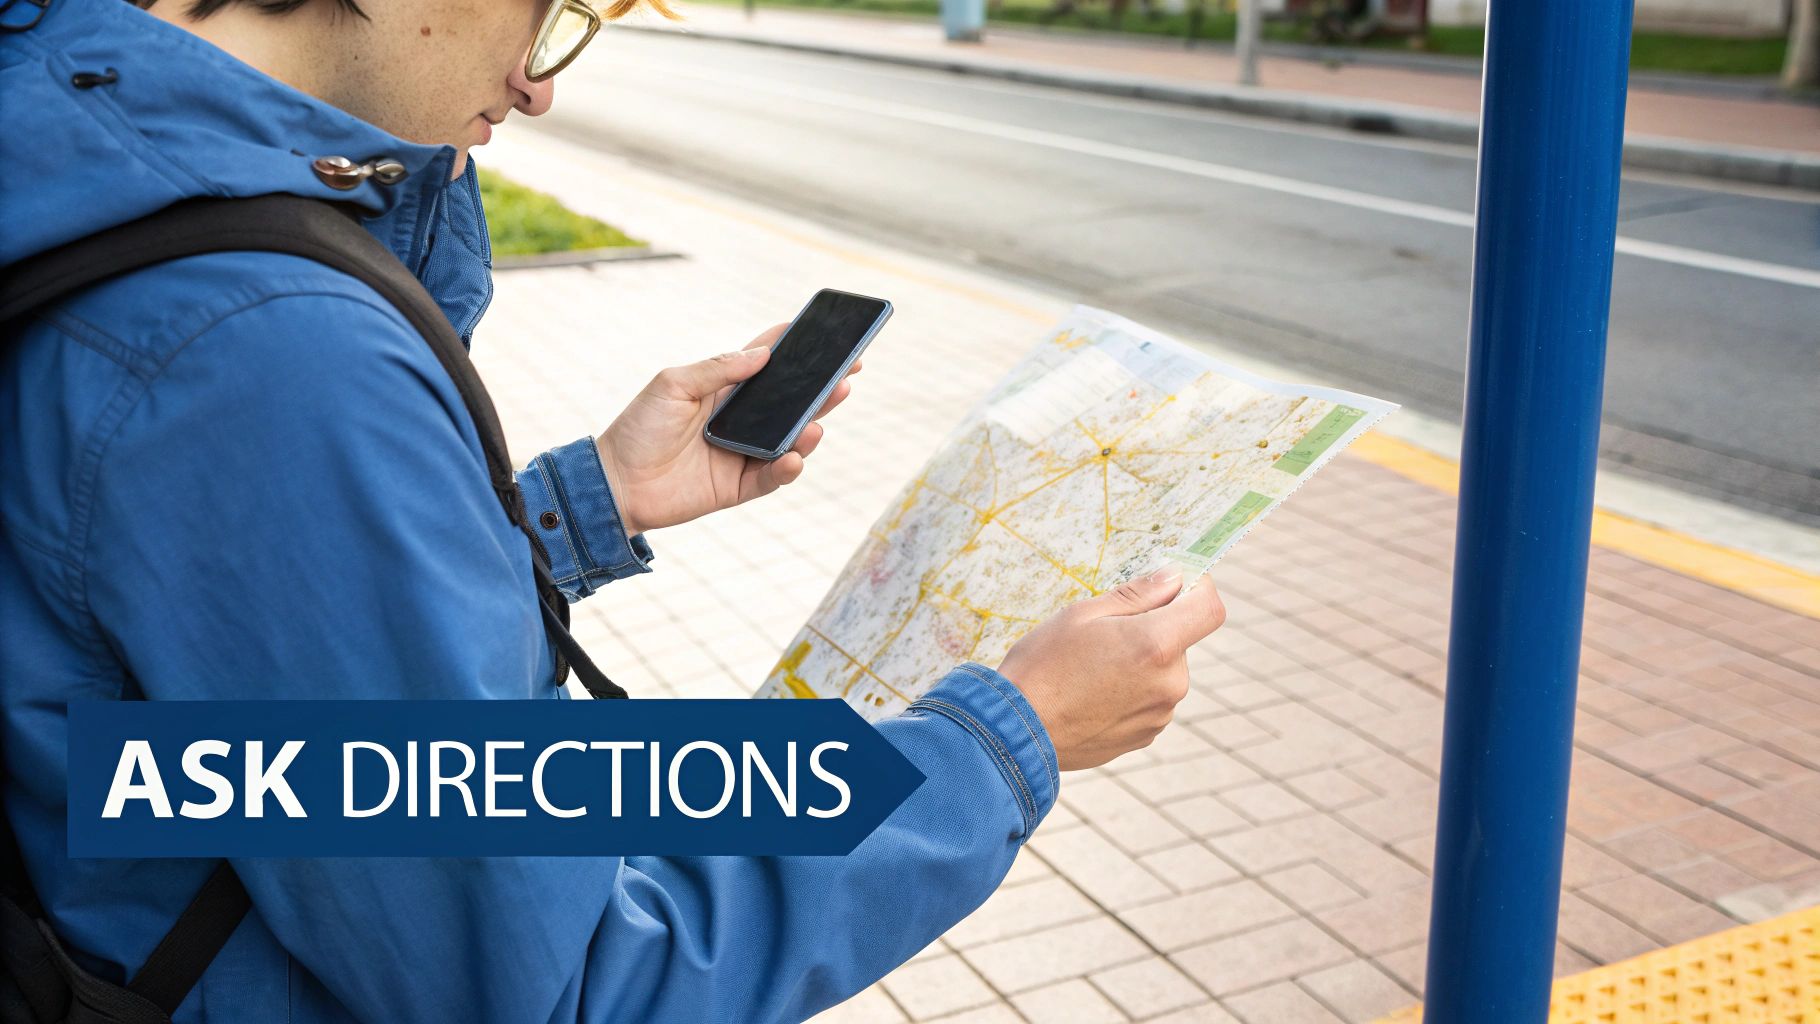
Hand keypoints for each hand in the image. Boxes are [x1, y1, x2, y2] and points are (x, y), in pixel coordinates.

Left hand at [595, 325, 859, 536]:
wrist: (614, 482)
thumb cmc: (639, 428)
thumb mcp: (672, 385)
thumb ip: (717, 369)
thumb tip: (762, 354)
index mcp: (725, 390)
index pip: (768, 364)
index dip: (796, 348)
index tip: (825, 333)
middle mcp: (740, 421)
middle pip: (791, 402)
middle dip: (821, 388)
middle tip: (849, 373)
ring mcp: (743, 454)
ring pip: (789, 440)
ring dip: (809, 429)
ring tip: (818, 421)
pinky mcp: (738, 487)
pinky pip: (772, 478)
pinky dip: (786, 469)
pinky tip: (793, 457)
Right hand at [997, 567, 1225, 770]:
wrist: (1015, 732)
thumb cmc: (1043, 665)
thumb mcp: (1083, 614)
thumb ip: (1138, 594)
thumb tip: (1175, 577)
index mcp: (1156, 645)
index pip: (1210, 608)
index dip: (1198, 588)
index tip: (1173, 584)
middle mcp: (1170, 683)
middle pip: (1181, 640)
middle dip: (1153, 629)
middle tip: (1104, 634)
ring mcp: (1160, 714)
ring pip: (1164, 671)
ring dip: (1141, 662)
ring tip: (1091, 670)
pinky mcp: (1146, 735)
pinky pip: (1150, 699)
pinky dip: (1131, 690)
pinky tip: (1092, 694)